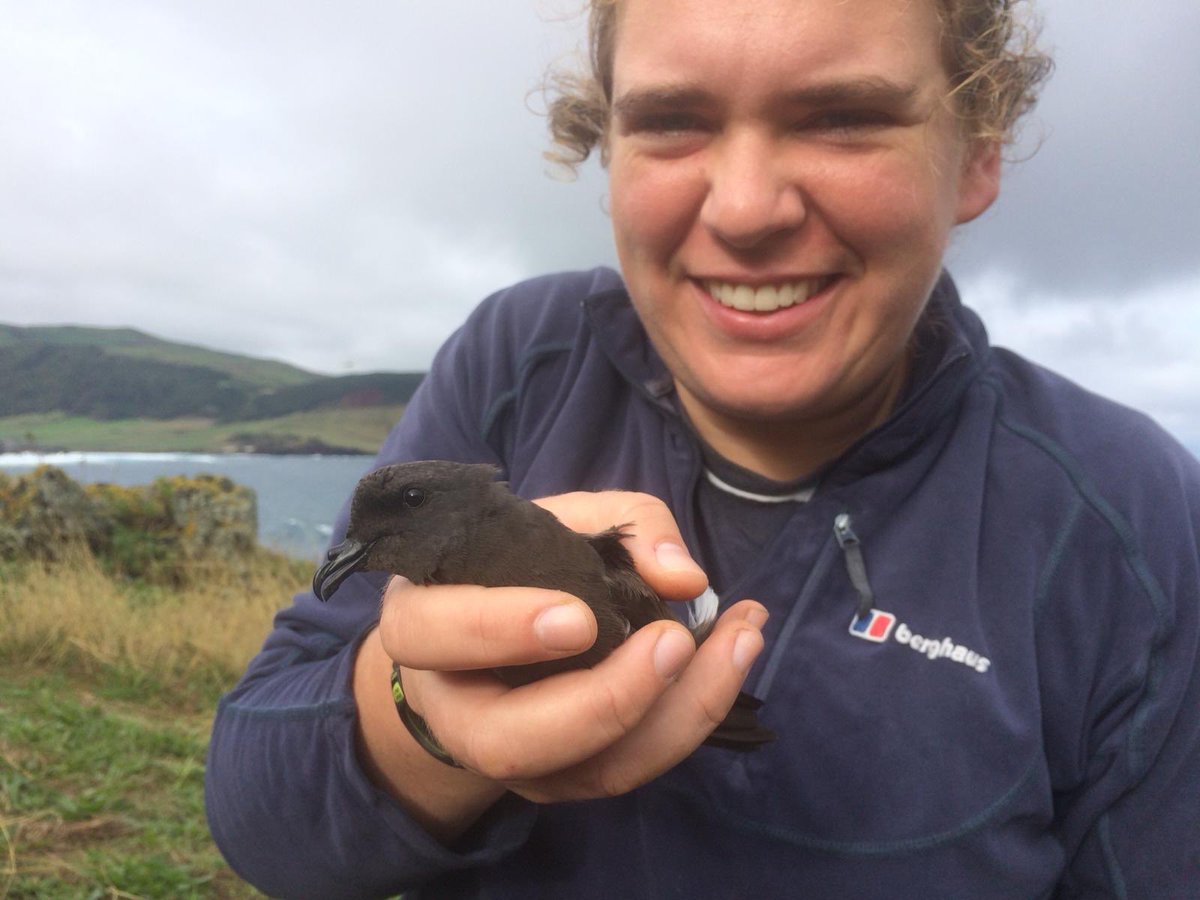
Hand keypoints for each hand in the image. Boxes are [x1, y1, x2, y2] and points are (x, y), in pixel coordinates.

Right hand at [370, 490, 766, 806]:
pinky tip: (734, 654)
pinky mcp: (564, 778)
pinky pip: (628, 769)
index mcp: (424, 624)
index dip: (497, 629)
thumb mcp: (562, 518)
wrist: (507, 627)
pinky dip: (691, 717)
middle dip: (601, 700)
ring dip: (673, 714)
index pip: (431, 635)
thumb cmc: (520, 564)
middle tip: (674, 641)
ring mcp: (510, 757)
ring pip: (583, 771)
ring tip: (738, 641)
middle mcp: (455, 708)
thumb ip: (623, 524)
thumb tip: (681, 575)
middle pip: (507, 741)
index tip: (579, 615)